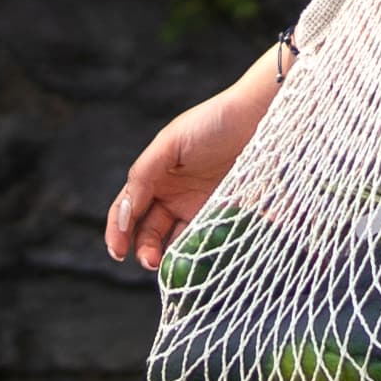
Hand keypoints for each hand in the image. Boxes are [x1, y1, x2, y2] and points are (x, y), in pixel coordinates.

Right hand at [106, 54, 284, 267]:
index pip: (128, 211)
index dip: (119, 233)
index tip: (118, 253)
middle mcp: (174, 196)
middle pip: (151, 232)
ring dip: (175, 257)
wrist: (261, 115)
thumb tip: (125, 213)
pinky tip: (207, 258)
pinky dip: (208, 253)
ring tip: (177, 266)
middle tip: (153, 262)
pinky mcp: (230, 215)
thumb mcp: (170, 143)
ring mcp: (201, 207)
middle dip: (147, 250)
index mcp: (155, 178)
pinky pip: (215, 240)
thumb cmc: (213, 122)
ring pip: (180, 242)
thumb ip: (143, 175)